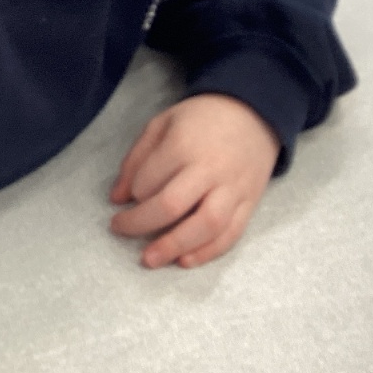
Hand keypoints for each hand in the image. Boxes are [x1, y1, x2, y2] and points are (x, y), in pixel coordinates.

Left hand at [109, 94, 279, 269]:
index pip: (148, 180)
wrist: (255, 112)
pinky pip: (231, 234)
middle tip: (120, 229)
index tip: (130, 195)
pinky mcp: (250, 203)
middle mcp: (210, 169)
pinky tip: (185, 261)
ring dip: (174, 246)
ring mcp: (233, 189)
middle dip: (140, 223)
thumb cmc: (202, 118)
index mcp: (184, 145)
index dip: (133, 192)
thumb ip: (136, 159)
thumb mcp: (162, 124)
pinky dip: (207, 253)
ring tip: (150, 259)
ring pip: (205, 226)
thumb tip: (117, 197)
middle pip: (172, 205)